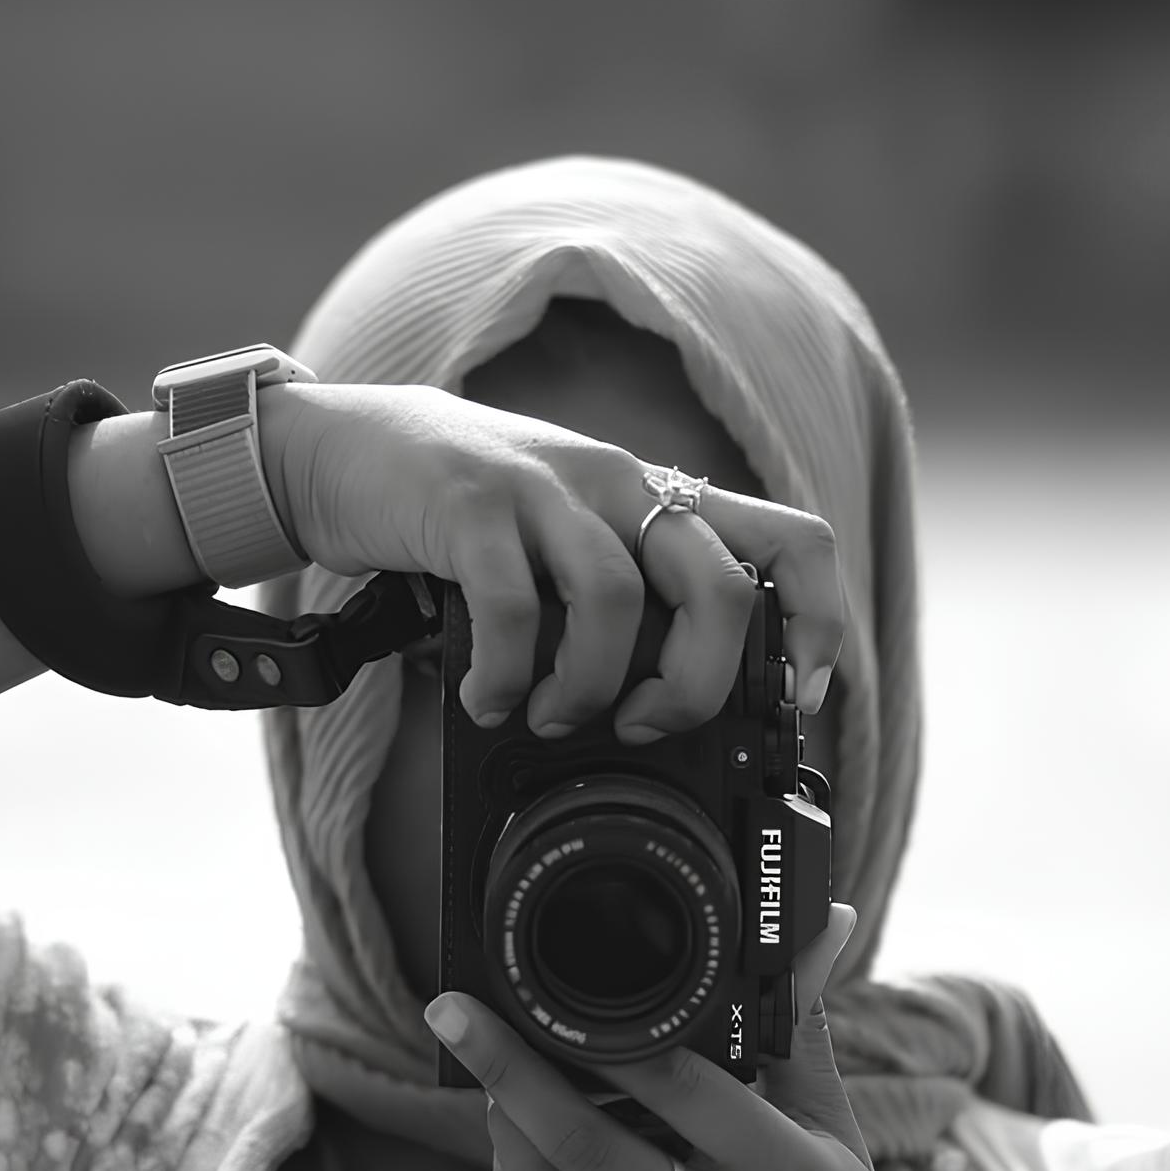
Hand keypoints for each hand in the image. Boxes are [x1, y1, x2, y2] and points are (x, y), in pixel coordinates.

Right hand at [266, 380, 841, 735]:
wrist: (351, 447)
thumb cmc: (470, 514)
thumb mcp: (570, 540)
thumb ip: (626, 596)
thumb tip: (668, 705)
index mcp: (660, 499)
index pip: (794, 544)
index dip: (818, 629)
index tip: (793, 702)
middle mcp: (620, 485)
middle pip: (721, 587)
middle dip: (695, 686)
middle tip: (642, 723)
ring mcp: (546, 490)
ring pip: (616, 603)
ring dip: (585, 689)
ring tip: (545, 714)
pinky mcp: (471, 506)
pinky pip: (512, 609)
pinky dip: (501, 677)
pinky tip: (483, 697)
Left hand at [423, 903, 943, 1170]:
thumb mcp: (837, 1140)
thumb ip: (804, 1032)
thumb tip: (825, 919)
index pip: (683, 1088)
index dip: (613, 1037)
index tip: (550, 989)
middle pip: (588, 1146)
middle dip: (509, 1072)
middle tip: (453, 1011)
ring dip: (503, 1132)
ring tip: (485, 1078)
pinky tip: (511, 1151)